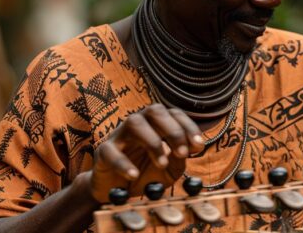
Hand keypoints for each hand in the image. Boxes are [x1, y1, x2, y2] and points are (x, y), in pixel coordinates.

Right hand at [88, 104, 204, 202]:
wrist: (117, 191)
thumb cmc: (146, 174)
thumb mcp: (170, 169)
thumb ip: (180, 158)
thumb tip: (192, 147)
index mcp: (157, 125)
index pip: (174, 114)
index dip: (189, 127)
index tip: (199, 145)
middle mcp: (139, 125)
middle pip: (155, 111)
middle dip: (173, 130)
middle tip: (182, 153)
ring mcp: (120, 136)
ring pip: (134, 123)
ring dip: (152, 142)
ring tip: (162, 163)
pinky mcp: (103, 152)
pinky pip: (111, 151)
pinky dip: (123, 163)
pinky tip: (134, 175)